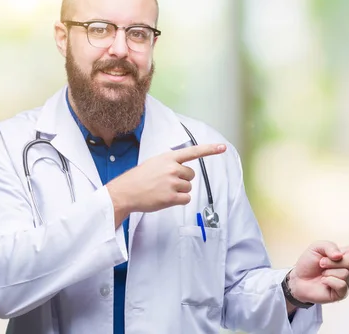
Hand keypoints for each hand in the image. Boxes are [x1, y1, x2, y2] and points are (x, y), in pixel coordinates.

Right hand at [107, 144, 225, 225]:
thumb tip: (182, 167)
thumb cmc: (139, 178)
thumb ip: (170, 162)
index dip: (210, 150)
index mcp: (169, 158)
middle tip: (166, 182)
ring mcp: (172, 183)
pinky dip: (179, 200)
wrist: (125, 192)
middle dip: (182, 180)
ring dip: (179, 191)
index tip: (222, 147)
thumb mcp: (154, 162)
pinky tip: (166, 198)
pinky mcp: (171, 197)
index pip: (193, 152)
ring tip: (163, 190)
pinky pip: (186, 199)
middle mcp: (172, 168)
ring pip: (189, 188)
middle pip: (191, 175)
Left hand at [287, 229, 348, 304]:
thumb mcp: (316, 247)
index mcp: (346, 253)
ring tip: (322, 273)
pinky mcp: (342, 292)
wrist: (298, 280)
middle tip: (322, 264)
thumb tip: (341, 256)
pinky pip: (341, 284)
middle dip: (333, 261)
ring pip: (345, 272)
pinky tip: (324, 282)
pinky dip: (329, 281)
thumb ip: (329, 246)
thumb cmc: (308, 263)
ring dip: (328, 271)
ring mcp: (347, 280)